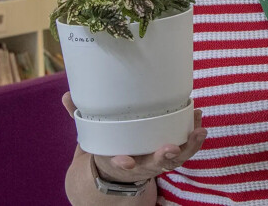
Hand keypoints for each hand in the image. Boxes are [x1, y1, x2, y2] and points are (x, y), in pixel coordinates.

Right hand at [62, 91, 206, 182]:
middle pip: (154, 166)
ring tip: (199, 131)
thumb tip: (67, 97)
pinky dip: (194, 137)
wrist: (119, 172)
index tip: (123, 159)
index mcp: (120, 162)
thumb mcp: (93, 136)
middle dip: (163, 158)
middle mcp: (141, 166)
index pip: (121, 165)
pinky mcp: (171, 155)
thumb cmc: (109, 147)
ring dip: (189, 146)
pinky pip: (186, 149)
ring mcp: (158, 162)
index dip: (123, 163)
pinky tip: (200, 122)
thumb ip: (81, 117)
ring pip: (176, 160)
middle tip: (169, 149)